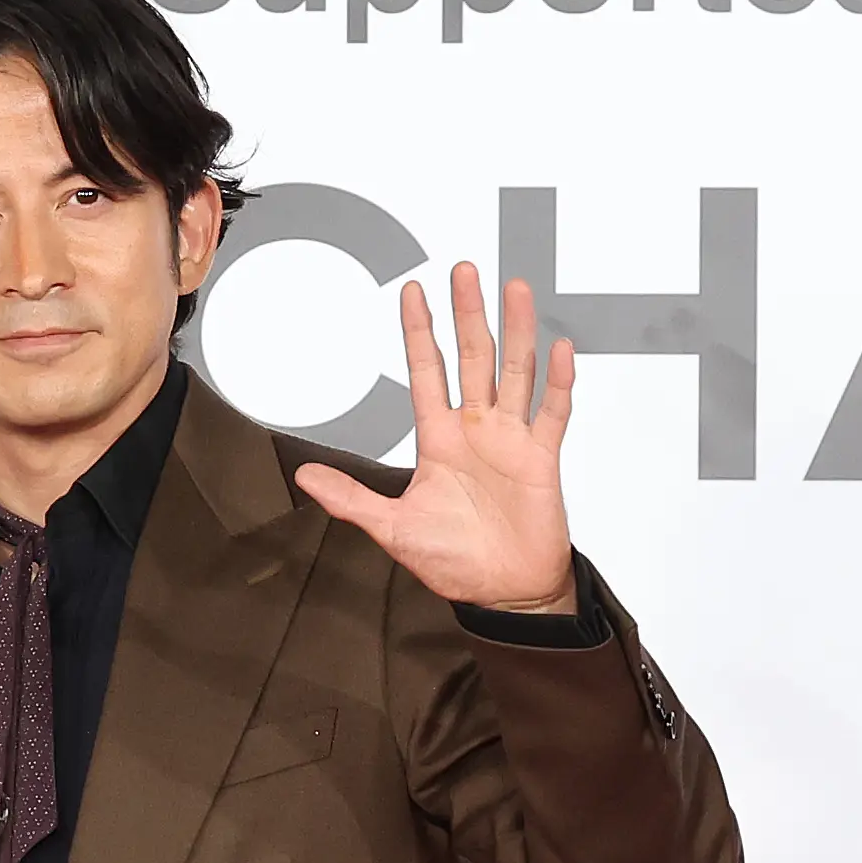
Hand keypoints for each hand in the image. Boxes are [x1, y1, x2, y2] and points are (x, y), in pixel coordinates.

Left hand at [291, 264, 576, 611]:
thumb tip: (304, 477)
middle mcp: (476, 429)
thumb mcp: (391, 528)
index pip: (427, 371)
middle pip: (473, 356)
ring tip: (514, 290)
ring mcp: (511, 438)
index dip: (420, 332)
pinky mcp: (541, 457)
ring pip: (515, 370)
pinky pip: (553, 411)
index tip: (413, 292)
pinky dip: (558, 381)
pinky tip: (558, 349)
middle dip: (468, 313)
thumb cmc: (455, 561)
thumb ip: (350, 498)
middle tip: (464, 270)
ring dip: (516, 330)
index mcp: (439, 438)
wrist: (504, 592)